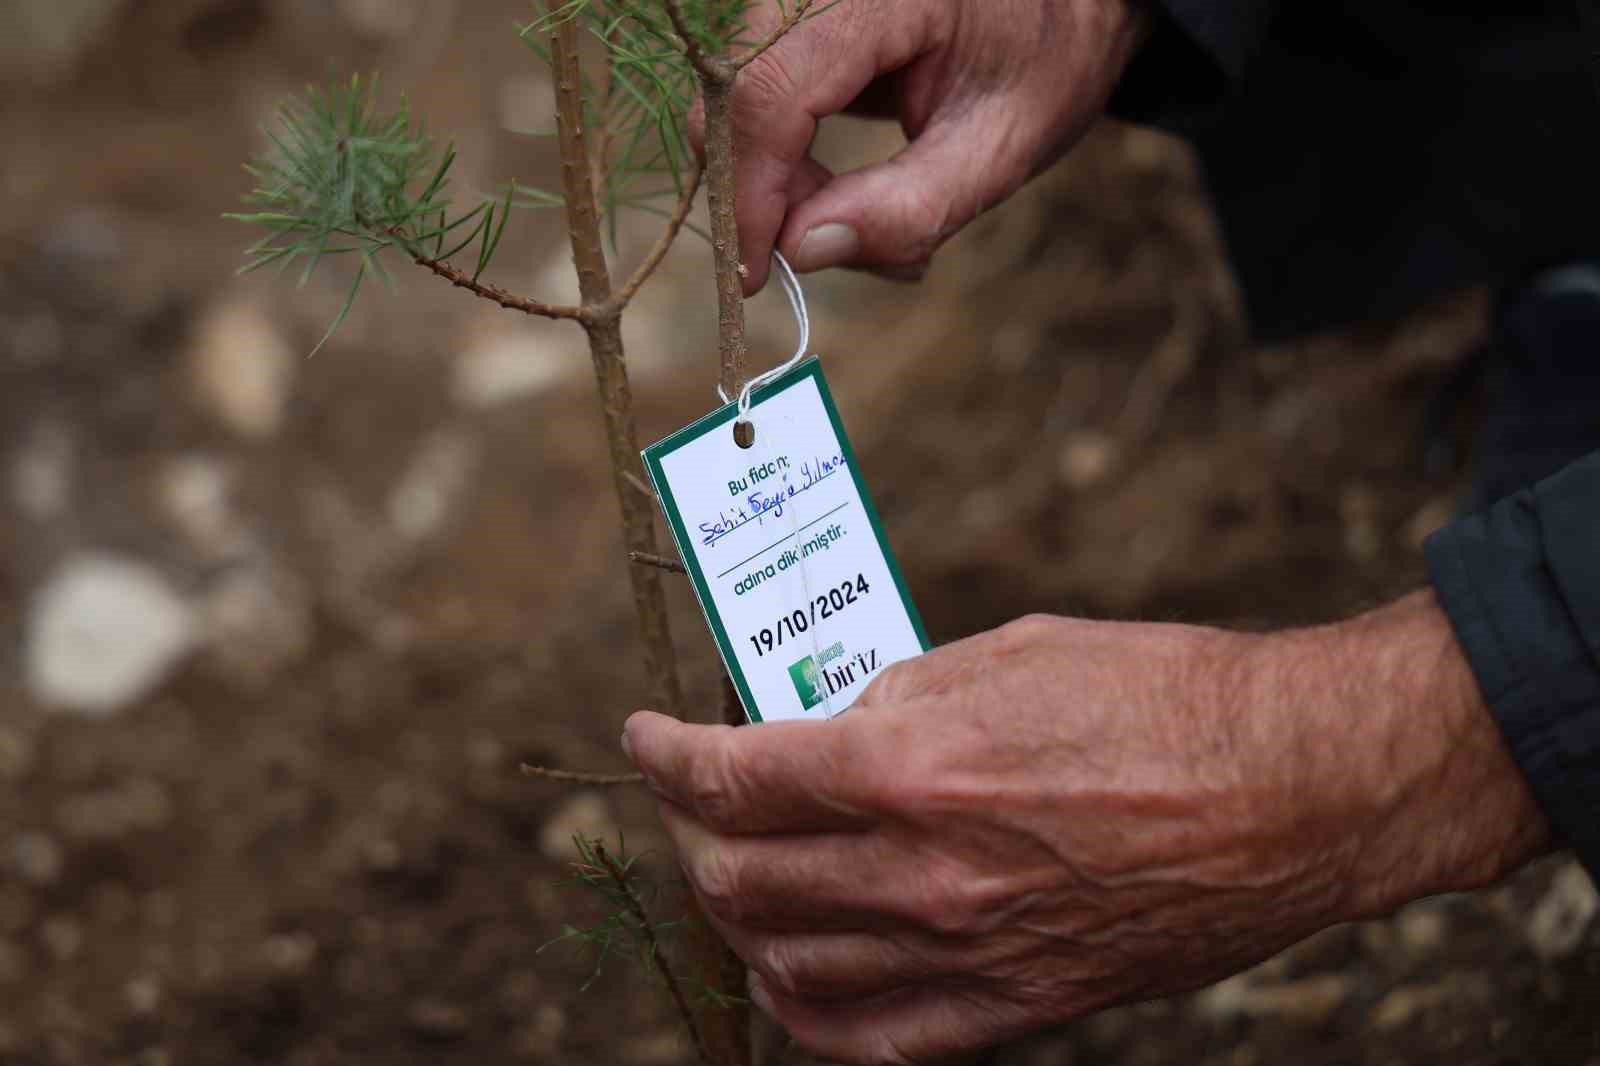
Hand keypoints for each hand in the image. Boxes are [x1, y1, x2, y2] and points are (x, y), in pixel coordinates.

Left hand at [623, 592, 1548, 1064]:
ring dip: (737, 922)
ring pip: (786, 968)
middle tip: (694, 803)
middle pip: (740, 880)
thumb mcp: (1011, 655)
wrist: (1296, 792)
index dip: (668, 755)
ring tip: (737, 879)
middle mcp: (926, 873)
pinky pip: (872, 1040)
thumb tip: (822, 726)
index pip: (735, 776)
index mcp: (917, 766)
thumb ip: (898, 697)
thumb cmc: (1165, 697)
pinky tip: (793, 974)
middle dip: (691, 836)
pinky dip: (807, 1009)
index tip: (647, 736)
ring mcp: (968, 955)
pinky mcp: (1017, 1008)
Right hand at [712, 0, 1150, 291]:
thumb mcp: (1001, 147)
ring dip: (773, 180)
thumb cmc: (1046, 60)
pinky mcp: (791, 10)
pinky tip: (838, 187)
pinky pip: (753, 90)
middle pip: (736, 93)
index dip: (749, 191)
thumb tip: (800, 251)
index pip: (770, 91)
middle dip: (761, 191)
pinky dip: (781, 156)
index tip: (756, 275)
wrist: (1066, 0)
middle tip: (825, 248)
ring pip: (734, 98)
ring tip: (853, 217)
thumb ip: (910, 208)